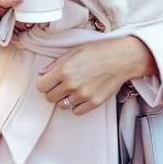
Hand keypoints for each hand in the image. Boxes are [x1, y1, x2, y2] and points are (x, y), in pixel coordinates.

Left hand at [36, 37, 155, 114]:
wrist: (121, 58)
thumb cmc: (99, 51)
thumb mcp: (74, 51)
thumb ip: (56, 64)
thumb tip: (42, 74)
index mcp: (64, 70)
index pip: (41, 86)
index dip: (44, 83)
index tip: (49, 81)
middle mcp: (71, 84)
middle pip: (50, 98)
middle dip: (53, 91)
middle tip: (61, 85)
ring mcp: (83, 95)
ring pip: (62, 106)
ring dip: (65, 99)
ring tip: (74, 89)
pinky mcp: (94, 102)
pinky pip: (76, 112)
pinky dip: (77, 106)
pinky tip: (81, 96)